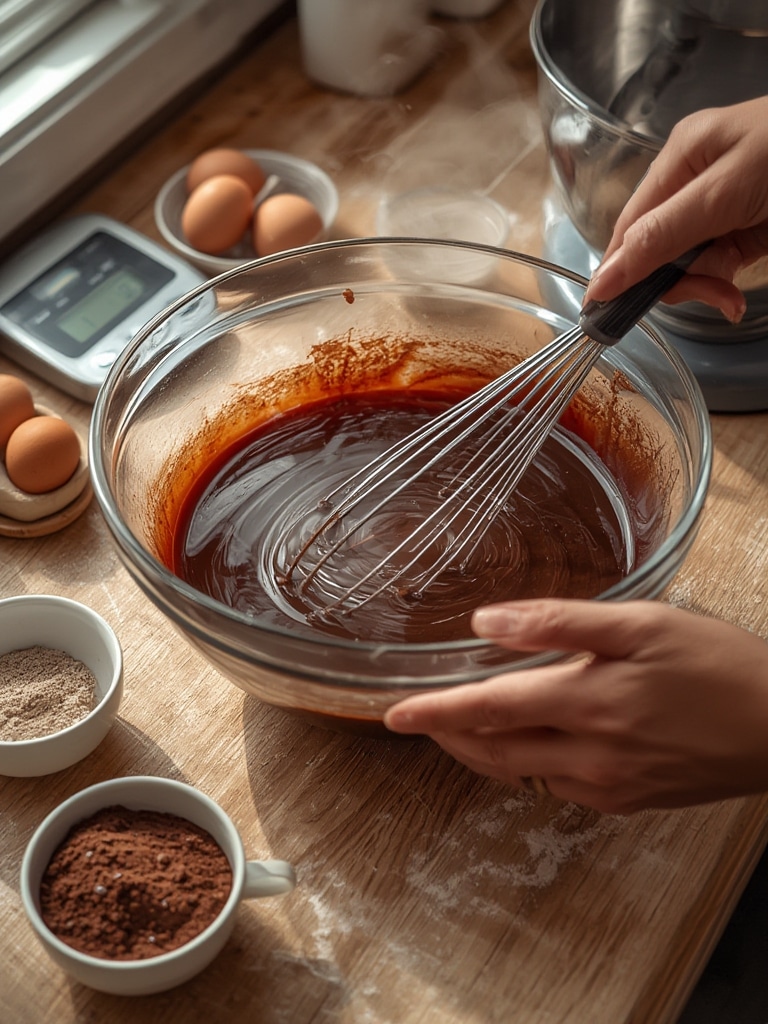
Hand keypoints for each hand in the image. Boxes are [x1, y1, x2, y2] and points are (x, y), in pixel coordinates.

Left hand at [383, 599, 767, 813]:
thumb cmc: (717, 665)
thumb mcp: (642, 624)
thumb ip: (560, 623)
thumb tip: (487, 622)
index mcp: (586, 702)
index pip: (487, 710)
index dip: (435, 712)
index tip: (392, 714)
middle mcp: (588, 755)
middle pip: (493, 750)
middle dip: (448, 736)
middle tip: (417, 718)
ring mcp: (607, 784)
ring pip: (519, 772)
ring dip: (480, 752)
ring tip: (457, 729)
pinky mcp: (626, 800)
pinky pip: (556, 785)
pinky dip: (524, 765)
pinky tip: (524, 744)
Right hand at [584, 96, 767, 321]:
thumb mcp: (724, 193)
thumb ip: (663, 236)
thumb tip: (604, 278)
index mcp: (680, 159)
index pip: (630, 226)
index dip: (619, 271)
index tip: (608, 315)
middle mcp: (694, 182)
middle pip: (655, 248)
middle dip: (675, 280)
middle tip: (707, 293)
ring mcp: (722, 208)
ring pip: (686, 264)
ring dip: (704, 287)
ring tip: (729, 297)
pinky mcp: (747, 230)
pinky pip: (717, 267)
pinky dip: (722, 286)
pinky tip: (734, 298)